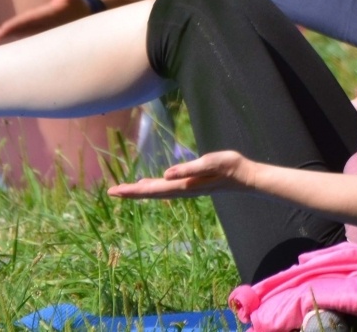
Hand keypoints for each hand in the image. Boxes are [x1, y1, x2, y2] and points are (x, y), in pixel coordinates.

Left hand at [0, 0, 89, 43]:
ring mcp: (41, 32)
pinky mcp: (38, 33)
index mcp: (49, 18)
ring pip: (22, 34)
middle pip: (24, 30)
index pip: (31, 20)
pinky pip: (24, 34)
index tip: (5, 26)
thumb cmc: (74, 5)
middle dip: (9, 32)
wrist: (82, 21)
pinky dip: (13, 35)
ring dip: (8, 35)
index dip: (18, 24)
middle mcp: (43, 28)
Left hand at [107, 150, 251, 199]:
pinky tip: (149, 184)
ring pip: (157, 192)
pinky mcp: (190, 184)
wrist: (244, 176)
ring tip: (124, 190)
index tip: (115, 191)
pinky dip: (152, 187)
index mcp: (182, 185)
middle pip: (151, 192)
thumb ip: (188, 170)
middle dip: (131, 192)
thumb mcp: (209, 163)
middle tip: (111, 192)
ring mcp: (185, 188)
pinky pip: (165, 188)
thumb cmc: (229, 167)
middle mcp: (181, 189)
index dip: (132, 190)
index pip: (152, 189)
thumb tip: (165, 175)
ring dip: (140, 191)